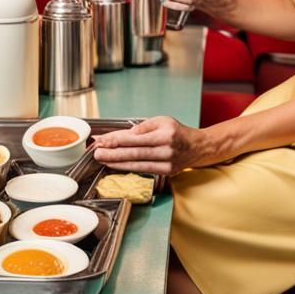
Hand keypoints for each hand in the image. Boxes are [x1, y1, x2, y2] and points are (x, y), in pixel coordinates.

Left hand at [91, 116, 205, 174]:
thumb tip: (124, 134)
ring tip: (103, 159)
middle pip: (134, 153)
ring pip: (137, 164)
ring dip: (117, 162)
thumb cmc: (177, 132)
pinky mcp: (166, 172)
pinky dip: (128, 167)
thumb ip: (143, 126)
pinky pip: (143, 169)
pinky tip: (117, 165)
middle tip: (97, 152)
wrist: (197, 147)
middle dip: (113, 153)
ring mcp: (166, 163)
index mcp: (165, 134)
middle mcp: (166, 150)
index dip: (117, 140)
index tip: (102, 140)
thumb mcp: (162, 121)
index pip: (135, 138)